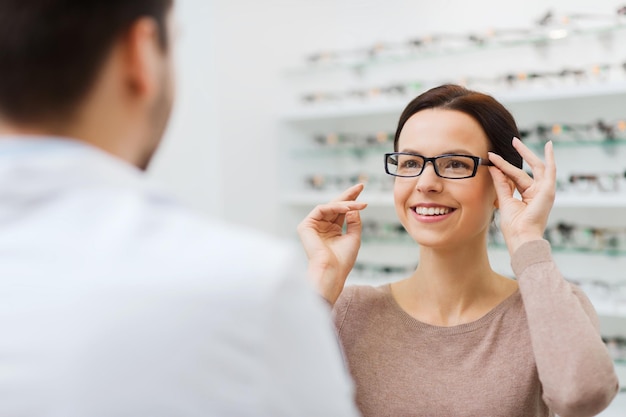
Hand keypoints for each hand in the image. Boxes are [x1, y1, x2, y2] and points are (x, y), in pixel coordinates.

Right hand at [297, 184, 367, 304]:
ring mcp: (313, 226)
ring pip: (330, 206)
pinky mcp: (305, 226)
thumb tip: (353, 207)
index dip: (352, 200)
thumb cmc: (342, 260)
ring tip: (358, 204)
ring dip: (345, 203)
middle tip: (360, 186)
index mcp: (332, 230)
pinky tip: (347, 208)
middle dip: (348, 195)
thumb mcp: (354, 237)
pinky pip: (321, 209)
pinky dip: (334, 207)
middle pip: (335, 205)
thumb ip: (354, 221)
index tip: (362, 190)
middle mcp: (322, 226)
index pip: (341, 211)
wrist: (332, 271)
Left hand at [488, 137, 555, 254]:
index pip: (516, 177)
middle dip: (520, 154)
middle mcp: (538, 192)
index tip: (493, 159)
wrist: (521, 236)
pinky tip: (549, 146)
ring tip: (515, 141)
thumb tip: (493, 167)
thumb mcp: (504, 200)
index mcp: (528, 196)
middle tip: (512, 141)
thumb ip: (501, 183)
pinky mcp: (548, 190)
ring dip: (525, 153)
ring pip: (534, 167)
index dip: (504, 168)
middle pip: (528, 169)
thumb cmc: (513, 225)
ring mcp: (544, 191)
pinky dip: (550, 157)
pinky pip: (550, 170)